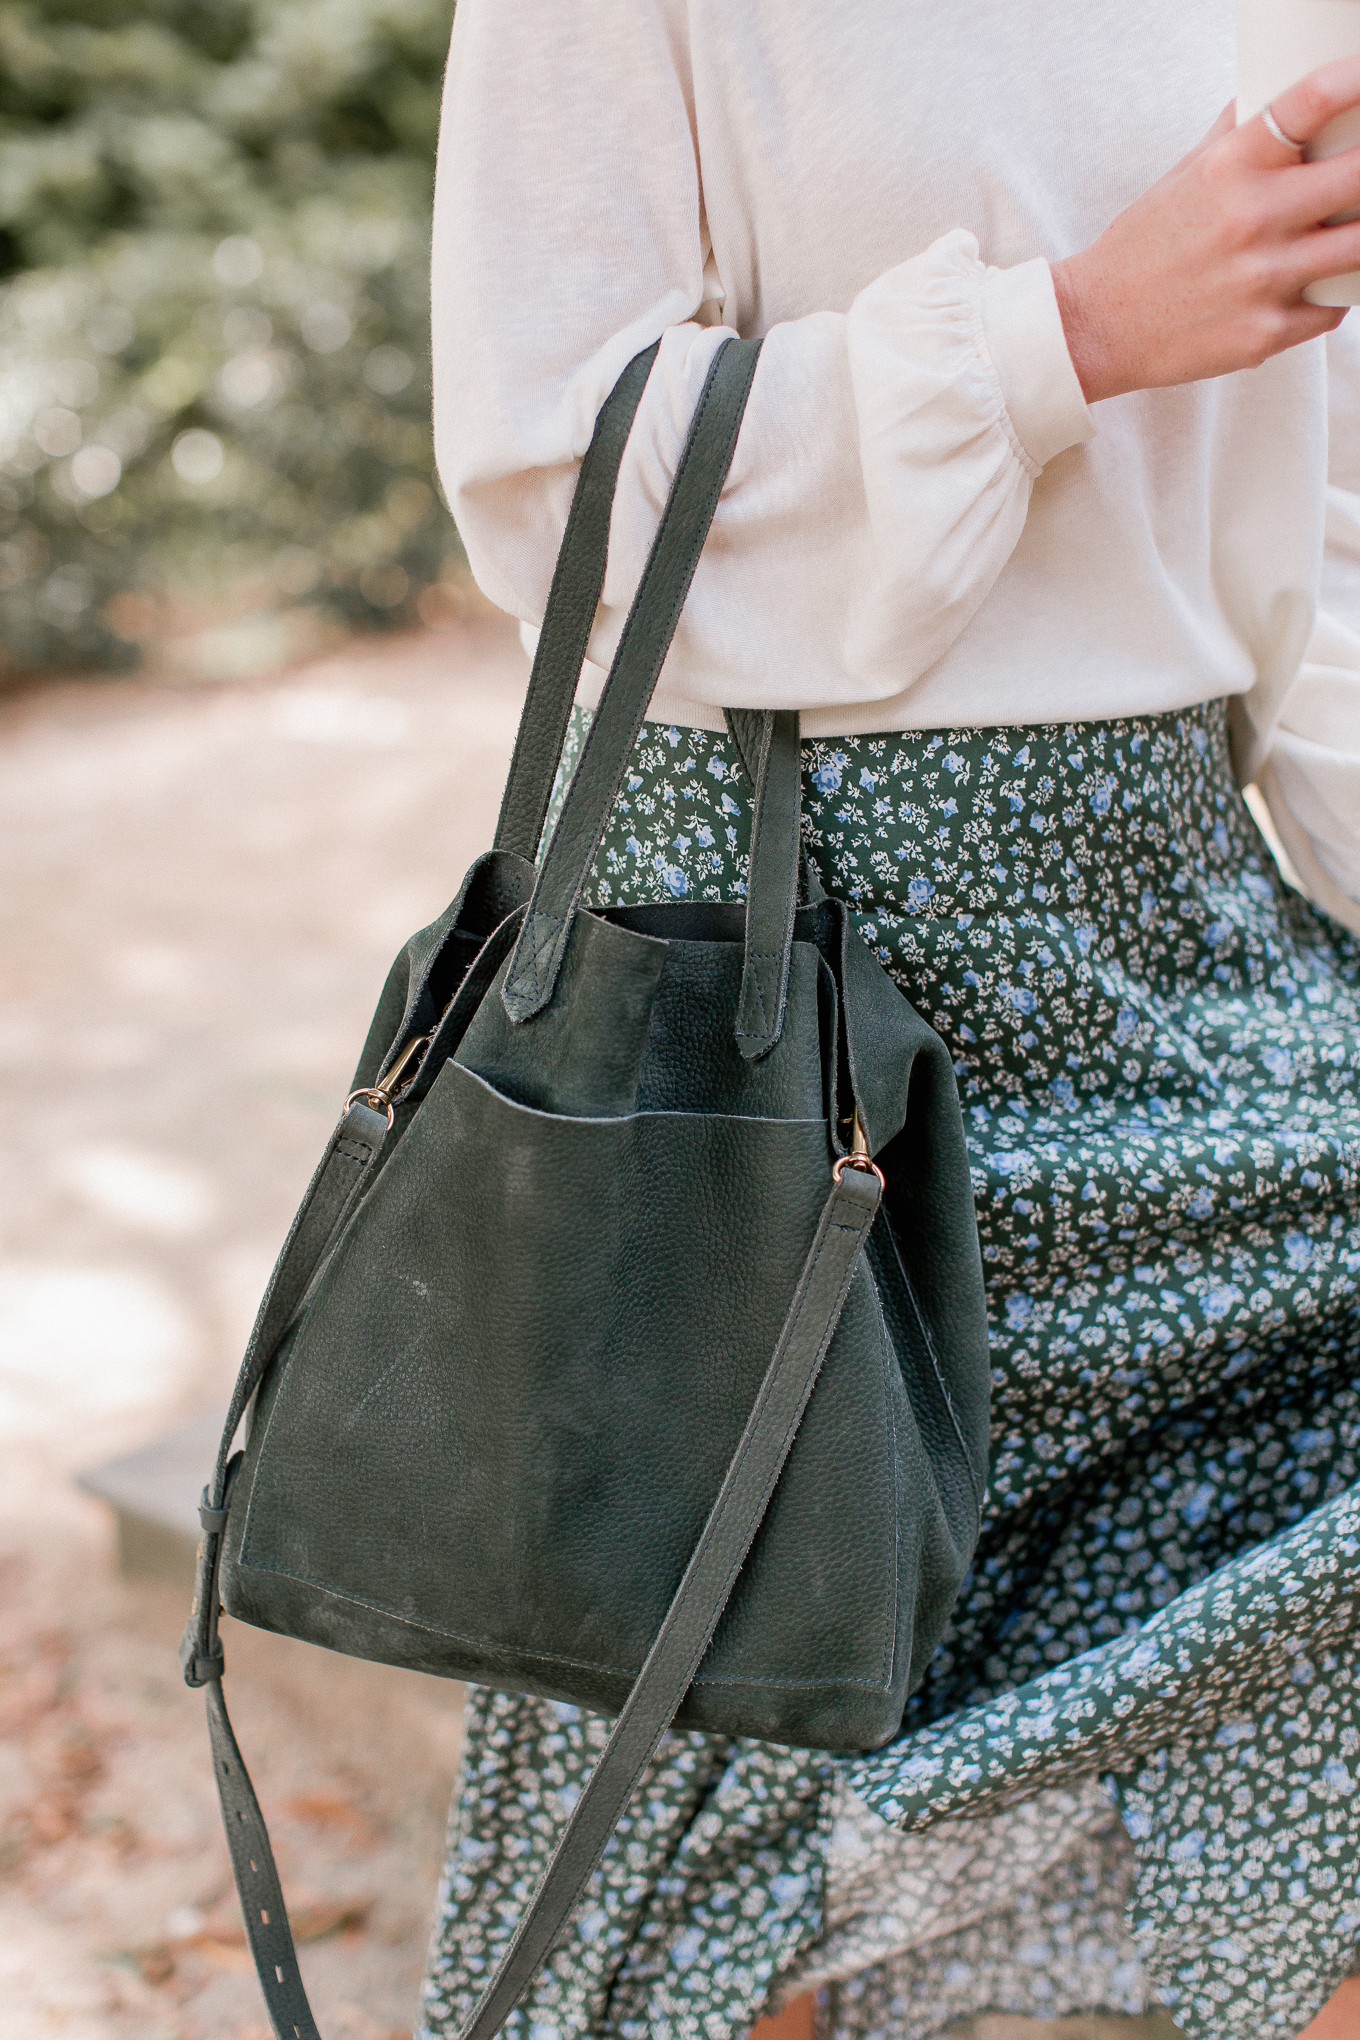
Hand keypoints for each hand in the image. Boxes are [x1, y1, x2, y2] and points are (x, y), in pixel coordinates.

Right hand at [1051, 58, 1359, 402]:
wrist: (1095, 327)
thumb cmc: (1140, 248)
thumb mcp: (1183, 174)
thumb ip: (1235, 133)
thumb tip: (1272, 91)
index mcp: (1230, 167)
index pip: (1311, 102)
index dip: (1355, 82)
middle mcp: (1249, 219)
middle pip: (1359, 176)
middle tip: (1358, 178)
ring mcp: (1262, 279)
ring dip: (1359, 238)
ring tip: (1344, 232)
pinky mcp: (1265, 333)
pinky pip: (1334, 308)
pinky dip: (1333, 295)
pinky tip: (1316, 285)